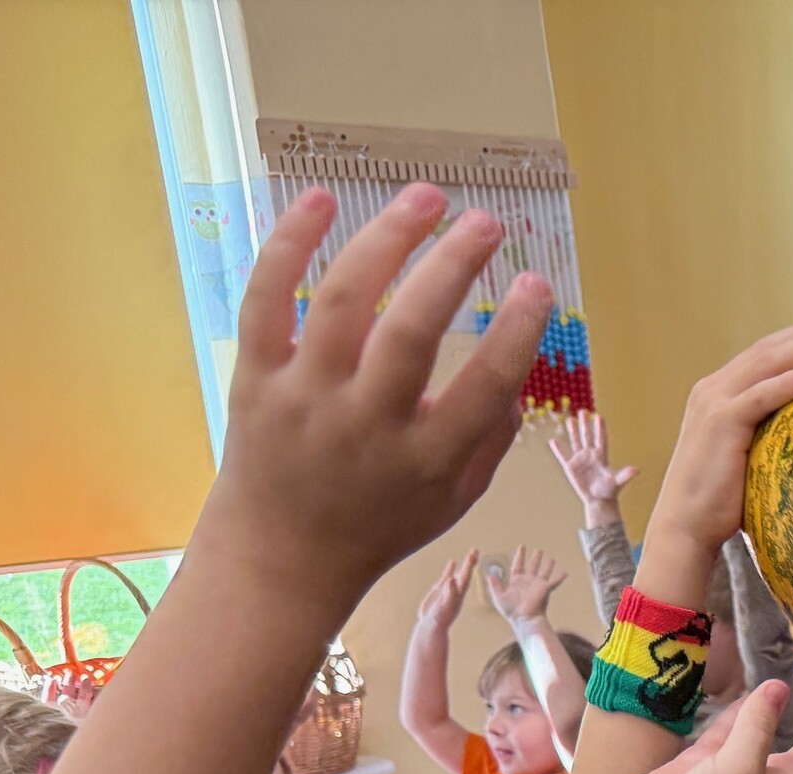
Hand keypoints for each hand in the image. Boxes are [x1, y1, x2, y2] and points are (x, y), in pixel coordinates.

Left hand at [200, 184, 549, 616]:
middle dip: (454, 266)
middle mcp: (366, 425)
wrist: (280, 558)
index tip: (537, 284)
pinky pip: (266, 299)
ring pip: (344, 301)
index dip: (517, 329)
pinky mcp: (255, 376)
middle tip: (486, 223)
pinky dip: (289, 244)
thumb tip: (515, 373)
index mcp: (425, 459)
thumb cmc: (379, 525)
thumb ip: (490, 442)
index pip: (484, 386)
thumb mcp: (454, 502)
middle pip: (413, 332)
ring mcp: (305, 397)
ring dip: (388, 238)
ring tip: (427, 197)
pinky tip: (320, 199)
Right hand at [418, 549, 479, 628]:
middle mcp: (455, 590)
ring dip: (464, 565)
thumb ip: (449, 593)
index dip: (470, 565)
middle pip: (465, 573)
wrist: (432, 626)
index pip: (466, 576)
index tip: (474, 555)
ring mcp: (448, 590)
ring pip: (458, 574)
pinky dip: (450, 570)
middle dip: (470, 562)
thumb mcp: (445, 605)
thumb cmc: (440, 618)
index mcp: (458, 593)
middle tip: (475, 550)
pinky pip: (448, 577)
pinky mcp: (440, 591)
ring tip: (469, 555)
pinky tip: (452, 563)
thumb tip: (453, 579)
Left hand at [485, 543, 566, 623]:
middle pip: (532, 566)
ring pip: (544, 571)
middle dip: (535, 558)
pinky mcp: (546, 589)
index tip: (522, 547)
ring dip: (547, 565)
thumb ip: (495, 585)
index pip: (518, 565)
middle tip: (539, 550)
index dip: (520, 556)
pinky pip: (555, 582)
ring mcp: (538, 585)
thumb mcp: (498, 596)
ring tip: (551, 559)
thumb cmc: (511, 610)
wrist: (524, 619)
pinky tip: (565, 572)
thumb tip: (489, 574)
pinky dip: (560, 577)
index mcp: (516, 581)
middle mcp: (528, 581)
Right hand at [548, 411, 637, 519]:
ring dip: (573, 431)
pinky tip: (553, 440)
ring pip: (575, 442)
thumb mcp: (618, 482)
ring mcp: (580, 459)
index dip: (600, 428)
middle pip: (587, 436)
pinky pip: (563, 455)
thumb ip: (625, 475)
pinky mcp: (570, 467)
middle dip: (585, 424)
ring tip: (570, 419)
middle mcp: (590, 454)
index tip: (599, 416)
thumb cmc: (609, 490)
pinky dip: (558, 449)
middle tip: (583, 411)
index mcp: (601, 456)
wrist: (598, 500)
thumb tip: (636, 470)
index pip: (601, 439)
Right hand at [644, 320, 792, 558]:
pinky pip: (761, 395)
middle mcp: (713, 389)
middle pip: (767, 350)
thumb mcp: (748, 455)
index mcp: (718, 393)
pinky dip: (789, 382)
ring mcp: (714, 402)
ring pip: (766, 364)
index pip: (763, 355)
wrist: (686, 524)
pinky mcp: (721, 422)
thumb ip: (768, 433)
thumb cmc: (721, 499)